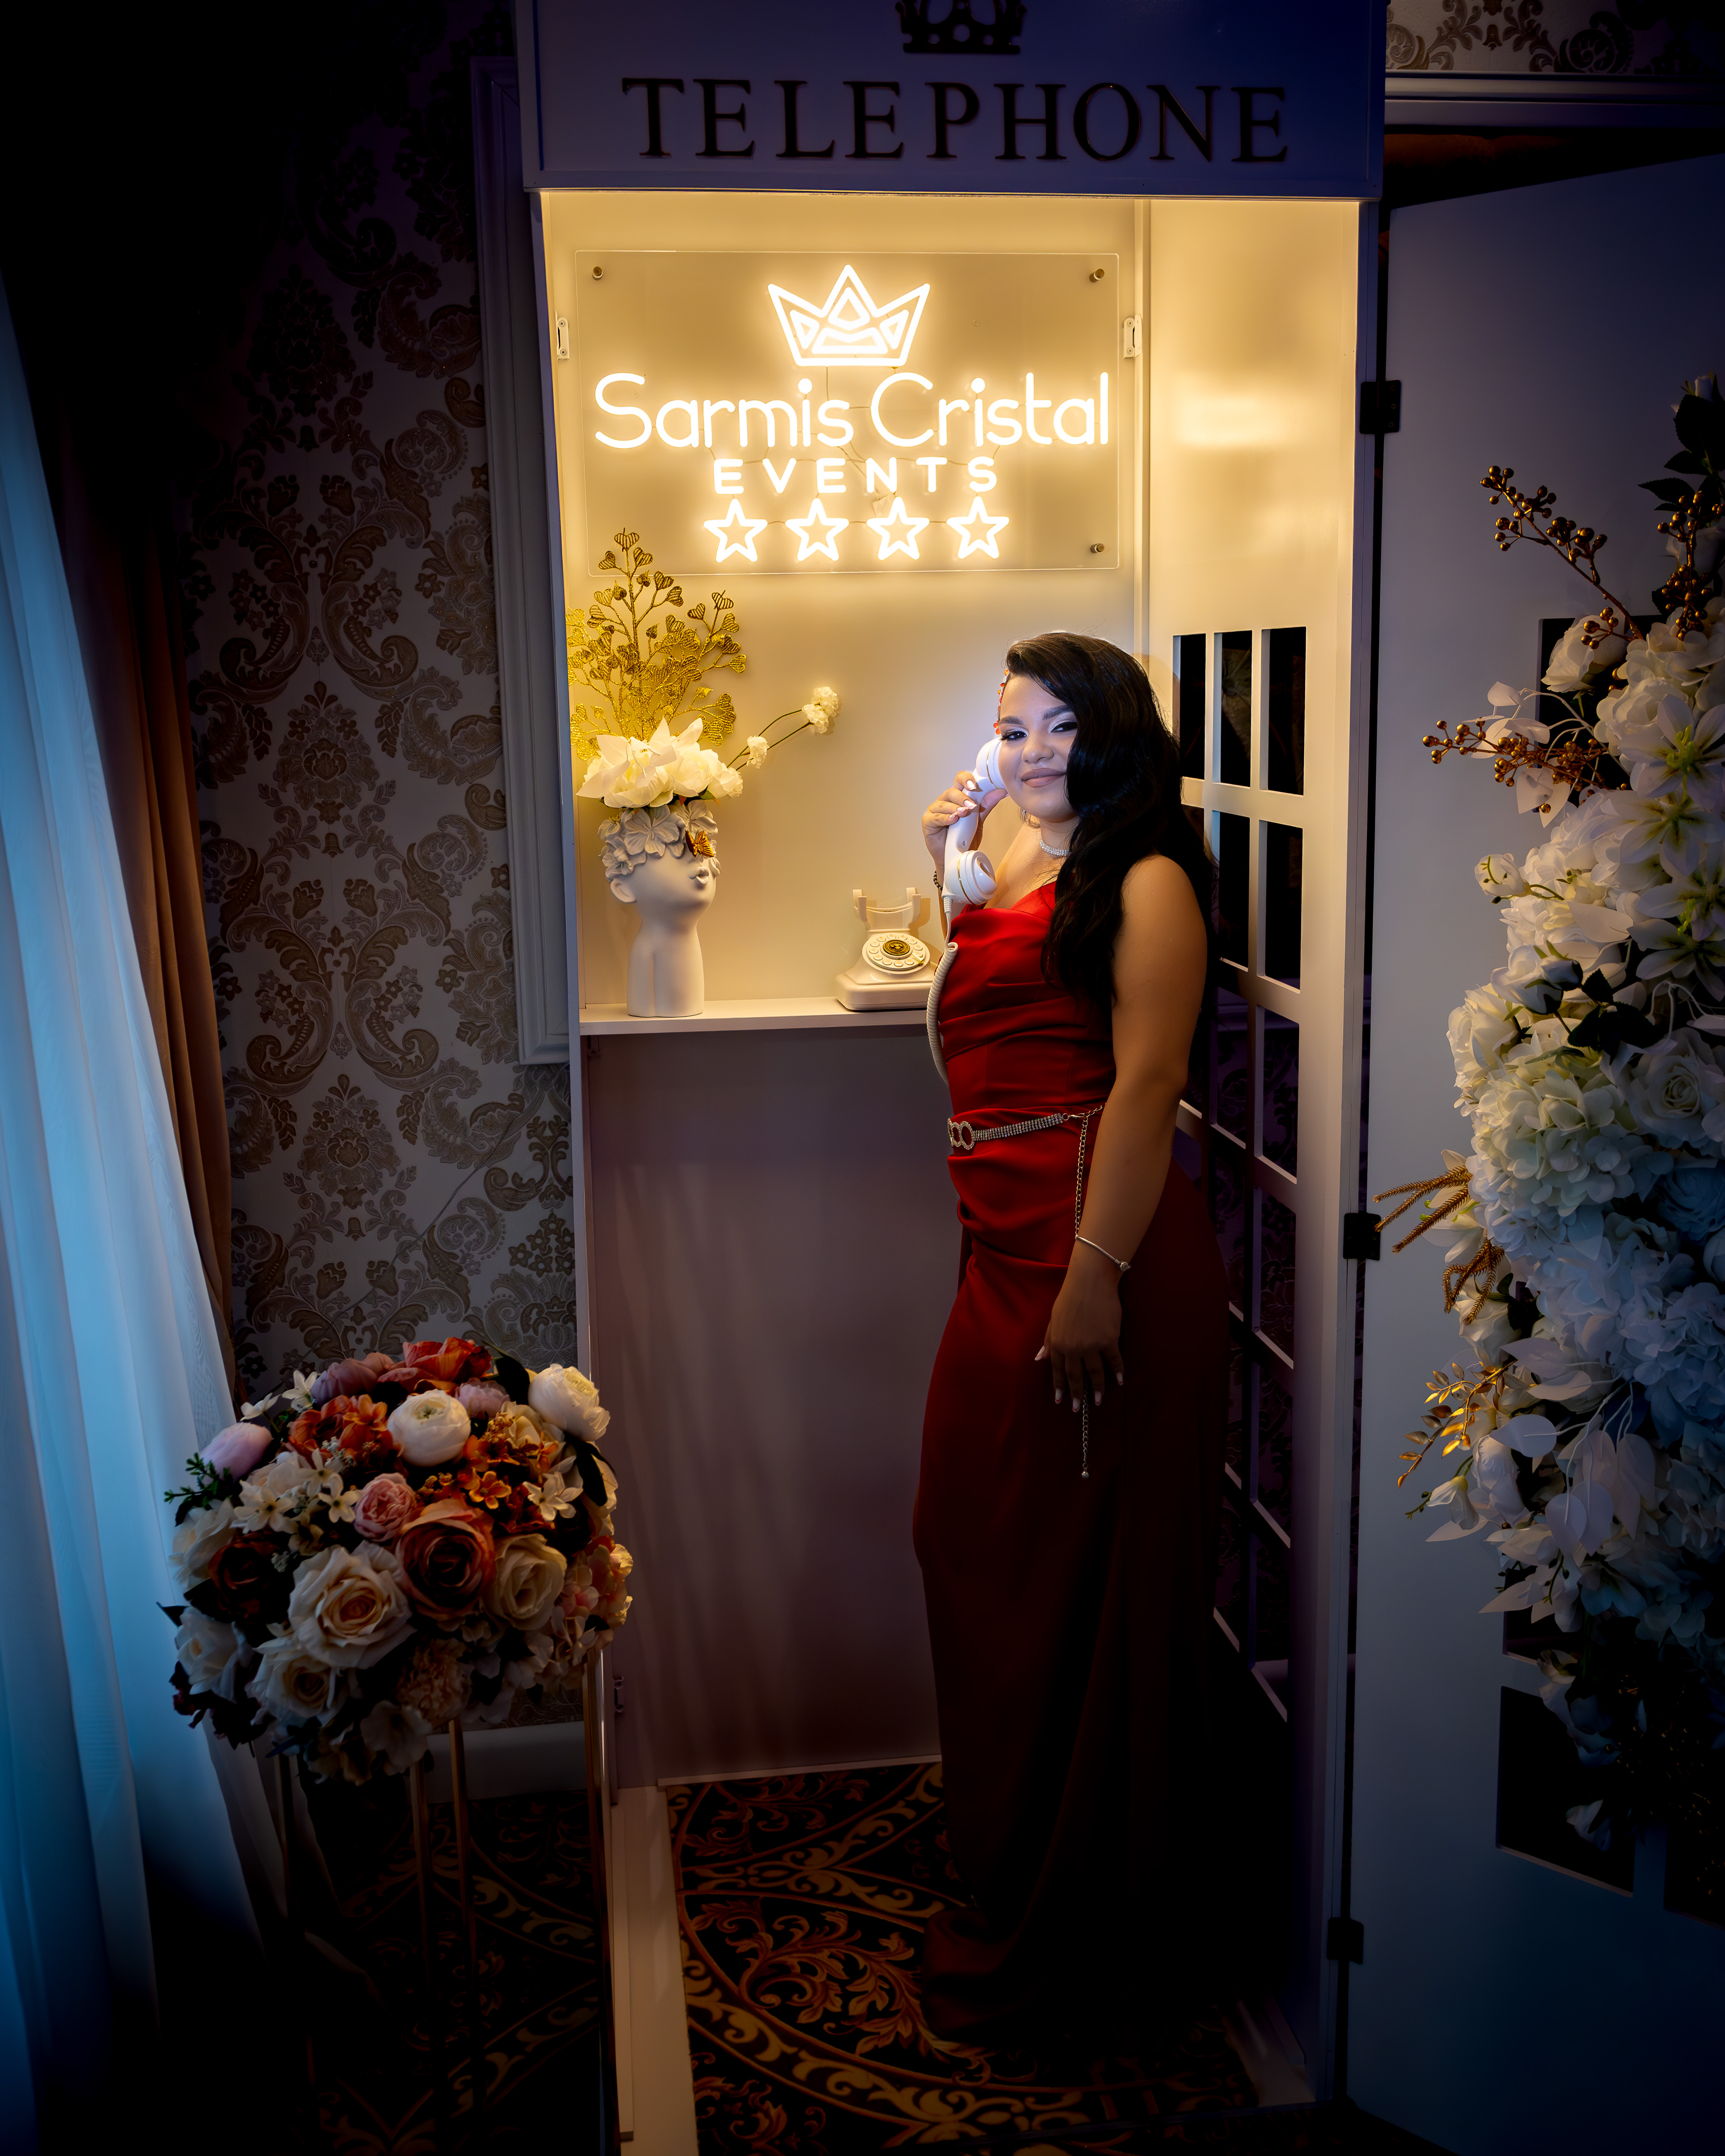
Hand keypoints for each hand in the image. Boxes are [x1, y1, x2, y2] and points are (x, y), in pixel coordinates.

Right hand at [922, 768, 1005, 870]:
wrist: (956, 857)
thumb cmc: (964, 838)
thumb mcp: (978, 821)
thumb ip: (986, 806)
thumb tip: (1000, 792)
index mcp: (956, 798)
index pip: (959, 781)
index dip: (966, 779)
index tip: (975, 786)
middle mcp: (945, 801)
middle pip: (951, 791)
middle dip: (962, 797)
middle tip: (972, 806)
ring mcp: (935, 811)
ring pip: (943, 803)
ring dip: (955, 808)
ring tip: (964, 814)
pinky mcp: (928, 822)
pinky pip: (936, 817)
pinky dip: (945, 818)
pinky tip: (953, 820)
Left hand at [1036, 1244, 1124, 1409]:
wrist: (1090, 1282)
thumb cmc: (1070, 1297)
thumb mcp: (1053, 1319)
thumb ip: (1048, 1340)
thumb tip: (1040, 1359)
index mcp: (1058, 1342)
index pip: (1058, 1370)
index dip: (1059, 1386)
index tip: (1060, 1400)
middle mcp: (1073, 1347)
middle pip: (1075, 1376)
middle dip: (1076, 1394)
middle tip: (1078, 1408)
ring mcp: (1092, 1345)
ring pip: (1095, 1372)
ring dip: (1097, 1388)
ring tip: (1098, 1401)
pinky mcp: (1109, 1340)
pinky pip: (1114, 1360)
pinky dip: (1117, 1371)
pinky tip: (1119, 1381)